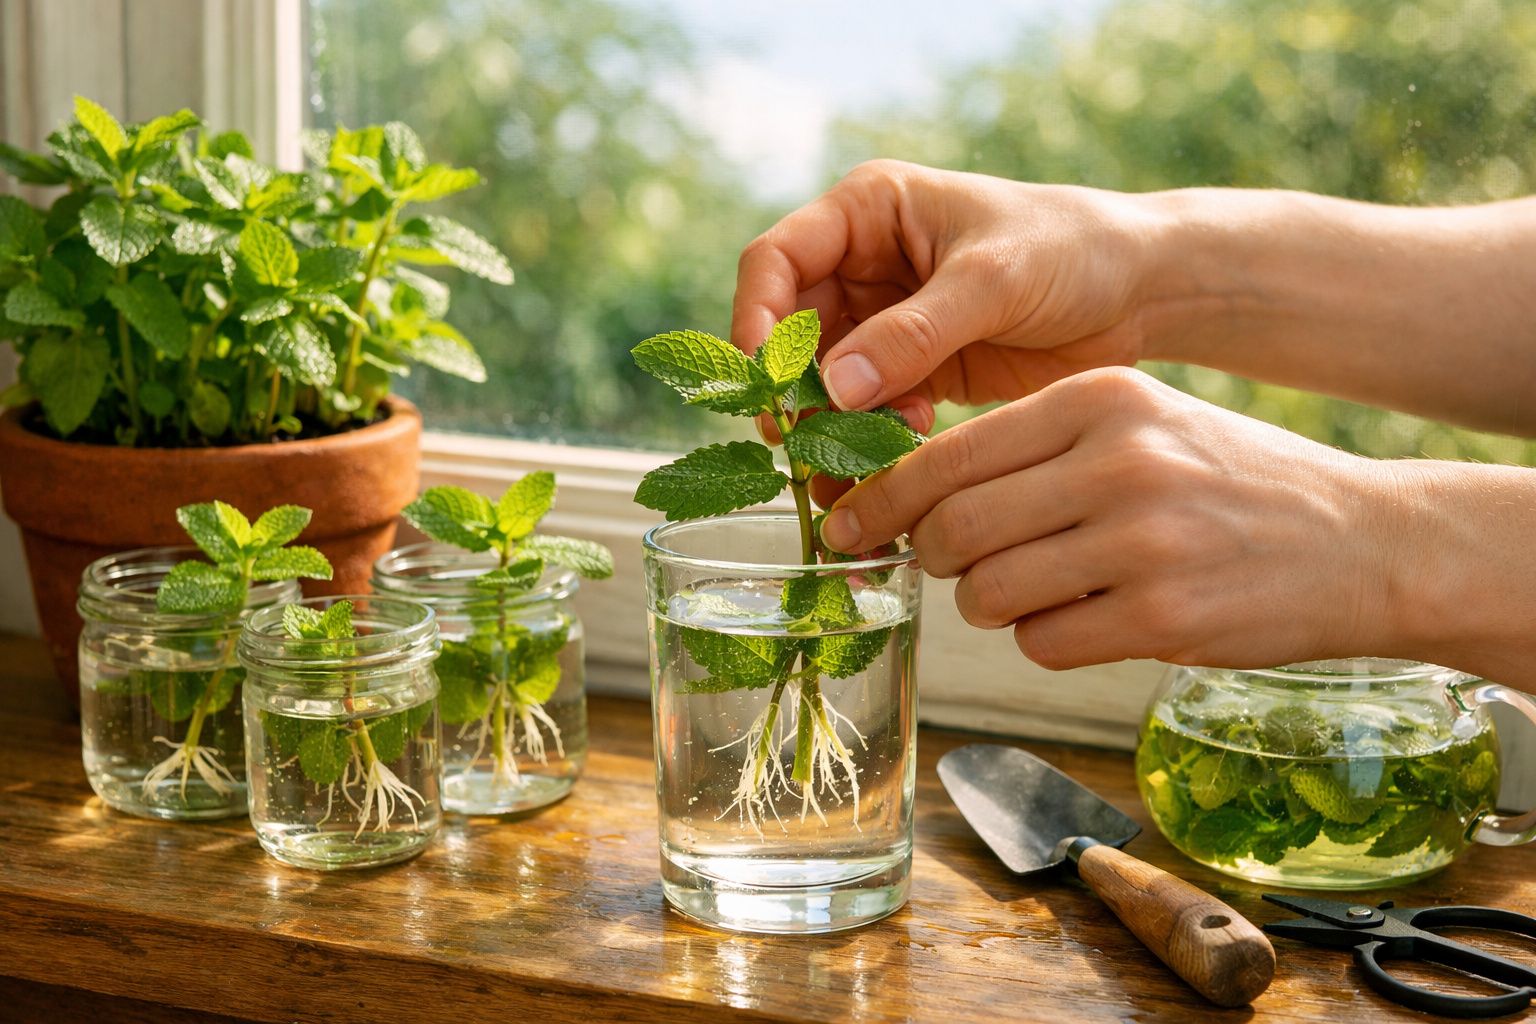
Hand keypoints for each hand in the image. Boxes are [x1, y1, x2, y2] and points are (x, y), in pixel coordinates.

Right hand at [732, 160, 1162, 432]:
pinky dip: (869, 440)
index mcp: (868, 213)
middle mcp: (863, 265)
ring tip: (846, 469)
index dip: (755, 319)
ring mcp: (886, 322)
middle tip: (800, 446)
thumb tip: (835, 389)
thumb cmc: (1073, 250)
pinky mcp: (915, 371)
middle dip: (793, 391)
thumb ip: (914, 333)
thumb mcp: (992, 280)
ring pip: (825, 382)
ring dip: (828, 427)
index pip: (776, 261)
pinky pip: (867, 411)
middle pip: (790, 332)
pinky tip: (899, 456)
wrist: (1143, 292)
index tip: (765, 381)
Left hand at [817, 368, 1403, 670]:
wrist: (1361, 539)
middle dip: (931, 558)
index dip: (884, 500)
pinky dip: (1045, 640)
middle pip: (951, 528)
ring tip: (1039, 588)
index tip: (851, 527)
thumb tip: (908, 497)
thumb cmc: (1225, 480)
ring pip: (986, 592)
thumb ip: (1032, 448)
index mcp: (1098, 398)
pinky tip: (1091, 617)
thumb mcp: (1137, 424)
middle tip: (950, 564)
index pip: (948, 455)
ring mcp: (1141, 540)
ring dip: (990, 603)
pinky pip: (1041, 643)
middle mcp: (1116, 460)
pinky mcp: (1162, 614)